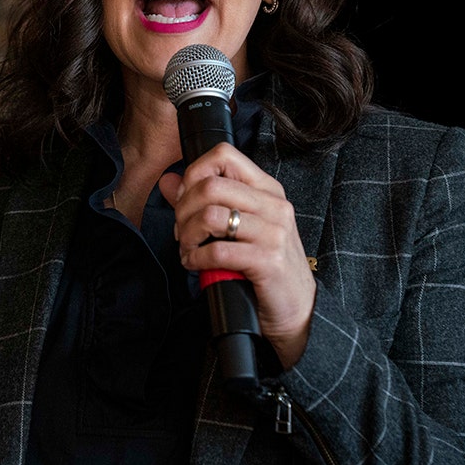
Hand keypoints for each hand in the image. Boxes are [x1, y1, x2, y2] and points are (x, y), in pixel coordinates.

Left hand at [158, 142, 314, 368]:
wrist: (297, 309)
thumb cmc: (264, 265)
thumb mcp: (237, 226)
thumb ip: (201, 200)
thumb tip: (167, 181)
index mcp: (266, 190)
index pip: (224, 155)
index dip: (193, 173)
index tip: (184, 198)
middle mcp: (273, 205)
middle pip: (210, 185)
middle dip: (183, 210)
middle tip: (180, 230)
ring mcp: (274, 232)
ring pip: (210, 215)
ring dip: (187, 235)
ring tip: (187, 248)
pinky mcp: (268, 261)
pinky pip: (217, 250)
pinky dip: (195, 258)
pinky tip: (195, 264)